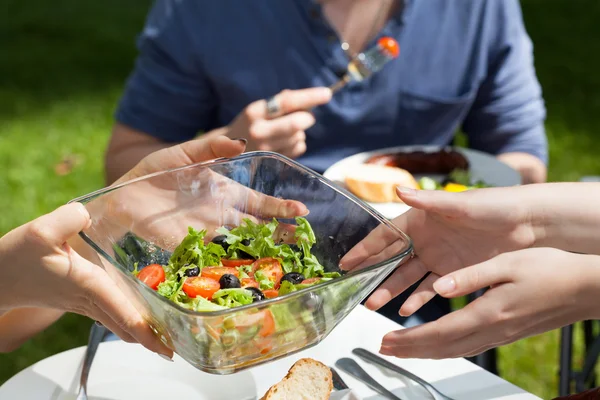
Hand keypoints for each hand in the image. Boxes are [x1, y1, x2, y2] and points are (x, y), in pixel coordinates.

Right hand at [0, 203, 171, 357]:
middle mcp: (91, 299)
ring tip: (169, 333)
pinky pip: (112, 314)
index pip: (124, 314)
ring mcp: (86, 303)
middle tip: (179, 345)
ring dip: (144, 330)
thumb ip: (70, 218)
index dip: (148, 332)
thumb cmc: (15, 258)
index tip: (168, 346)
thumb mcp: (40, 231)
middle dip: (154, 339)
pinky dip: (130, 320)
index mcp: (89, 286)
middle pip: (128, 326)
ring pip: (120, 323)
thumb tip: (88, 214)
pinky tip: (144, 315)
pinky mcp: (81, 300)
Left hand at [96, 136, 307, 248]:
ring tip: (287, 254)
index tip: (301, 211)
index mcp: (224, 191)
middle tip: (303, 237)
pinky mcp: (191, 246)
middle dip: (281, 231)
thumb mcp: (183, 153)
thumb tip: (240, 143)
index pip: (259, 202)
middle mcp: (221, 214)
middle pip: (258, 225)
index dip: (280, 207)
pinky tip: (252, 266)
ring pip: (243, 242)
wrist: (123, 196)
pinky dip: (236, 261)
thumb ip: (211, 147)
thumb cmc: (153, 173)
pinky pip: (218, 255)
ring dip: (264, 248)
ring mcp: (208, 232)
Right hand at [225, 87, 331, 157]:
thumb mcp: (259, 110)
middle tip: (307, 117)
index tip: (326, 94)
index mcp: (254, 112)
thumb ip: (281, 103)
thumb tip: (312, 99)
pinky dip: (298, 144)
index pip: (286, 102)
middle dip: (307, 118)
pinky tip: (285, 144)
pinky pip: (299, 149)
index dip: (309, 97)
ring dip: (300, 132)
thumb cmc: (250, 125)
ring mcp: (266, 150)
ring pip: (299, 137)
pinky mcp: (273, 163)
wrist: (226, 151)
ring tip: (285, 133)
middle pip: (296, 123)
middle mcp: (258, 131)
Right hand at [340, 186, 537, 315]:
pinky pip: (431, 288)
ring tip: (374, 304)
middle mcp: (425, 238)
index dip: (364, 249)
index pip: (385, 235)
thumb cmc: (493, 206)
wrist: (528, 224)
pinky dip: (418, 299)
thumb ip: (427, 201)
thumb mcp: (458, 204)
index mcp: (420, 219)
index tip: (346, 262)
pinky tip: (406, 310)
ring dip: (391, 290)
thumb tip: (397, 188)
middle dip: (372, 273)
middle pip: (392, 259)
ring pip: (408, 276)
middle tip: (354, 288)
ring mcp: (438, 257)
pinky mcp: (454, 272)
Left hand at [378, 248, 599, 358]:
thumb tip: (439, 285)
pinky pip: (468, 346)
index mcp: (487, 313)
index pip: (438, 332)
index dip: (408, 340)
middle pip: (441, 348)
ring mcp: (500, 336)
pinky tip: (439, 344)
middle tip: (383, 349)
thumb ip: (469, 277)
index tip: (385, 340)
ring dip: (425, 352)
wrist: (585, 288)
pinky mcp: (506, 333)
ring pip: (454, 350)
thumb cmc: (550, 270)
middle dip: (409, 350)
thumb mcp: (507, 264)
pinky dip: (446, 348)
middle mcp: (492, 330)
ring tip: (403, 349)